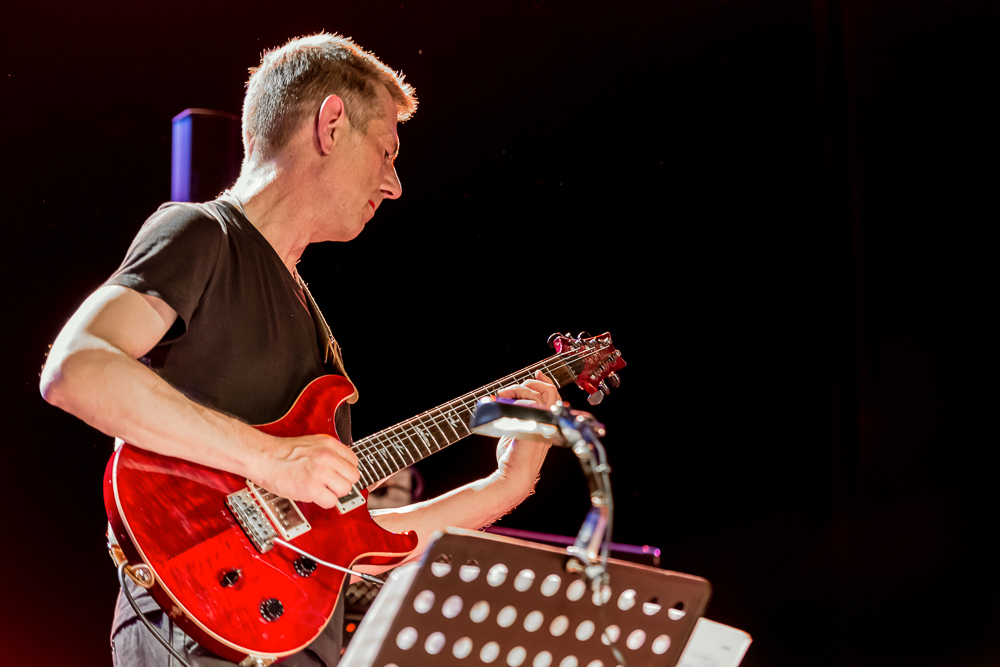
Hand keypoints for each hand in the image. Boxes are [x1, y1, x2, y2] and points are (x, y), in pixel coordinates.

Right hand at [255, 434, 360, 508]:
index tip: (340, 474)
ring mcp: (320, 473)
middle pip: (353, 476)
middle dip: (344, 482)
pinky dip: (324, 502)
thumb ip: (330, 452)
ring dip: (334, 493)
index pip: (354, 461)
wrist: (264, 457)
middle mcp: (327, 457)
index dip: (346, 470)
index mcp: (329, 444)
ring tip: (322, 489)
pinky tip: (315, 495)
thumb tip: (344, 465)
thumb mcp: (313, 443)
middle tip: (331, 484)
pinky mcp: (311, 488)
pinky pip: (331, 501)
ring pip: (345, 489)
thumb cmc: (283, 452)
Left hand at [493, 371, 558, 488]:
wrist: (513, 476)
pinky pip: (529, 404)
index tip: (537, 374)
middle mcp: (550, 423)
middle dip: (531, 384)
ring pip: (538, 394)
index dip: (546, 382)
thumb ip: (523, 416)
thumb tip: (514, 398)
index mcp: (549, 424)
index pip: (554, 396)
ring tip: (503, 395)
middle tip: (511, 390)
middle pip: (550, 391)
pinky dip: (515, 400)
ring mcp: (544, 425)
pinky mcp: (534, 426)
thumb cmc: (515, 458)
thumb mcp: (520, 431)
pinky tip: (503, 404)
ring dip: (518, 390)